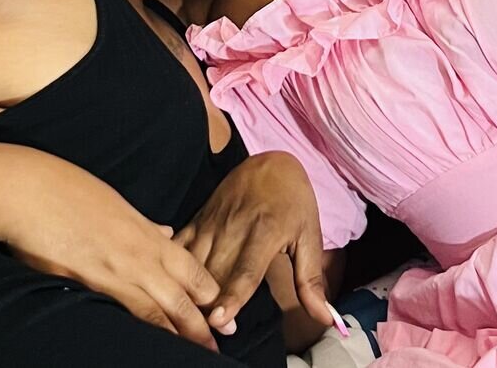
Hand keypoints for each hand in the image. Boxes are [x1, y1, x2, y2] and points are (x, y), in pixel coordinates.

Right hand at [2, 155, 227, 349]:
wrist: (30, 192)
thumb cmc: (69, 192)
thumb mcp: (117, 204)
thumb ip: (146, 226)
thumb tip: (166, 233)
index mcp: (147, 235)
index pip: (192, 271)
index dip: (209, 294)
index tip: (220, 312)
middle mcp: (138, 258)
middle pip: (182, 300)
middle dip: (201, 328)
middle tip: (217, 349)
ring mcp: (114, 277)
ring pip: (157, 315)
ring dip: (177, 338)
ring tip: (194, 357)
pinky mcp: (88, 289)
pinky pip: (122, 317)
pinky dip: (139, 333)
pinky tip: (145, 346)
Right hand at [175, 152, 335, 331]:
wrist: (270, 162)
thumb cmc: (294, 202)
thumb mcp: (310, 236)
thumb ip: (311, 280)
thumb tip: (324, 317)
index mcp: (265, 232)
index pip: (245, 271)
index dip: (232, 297)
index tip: (220, 320)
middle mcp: (235, 228)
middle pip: (214, 274)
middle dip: (209, 304)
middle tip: (210, 334)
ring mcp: (212, 223)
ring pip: (193, 263)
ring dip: (190, 290)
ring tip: (192, 317)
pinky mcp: (198, 219)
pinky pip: (179, 245)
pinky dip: (173, 266)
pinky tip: (172, 285)